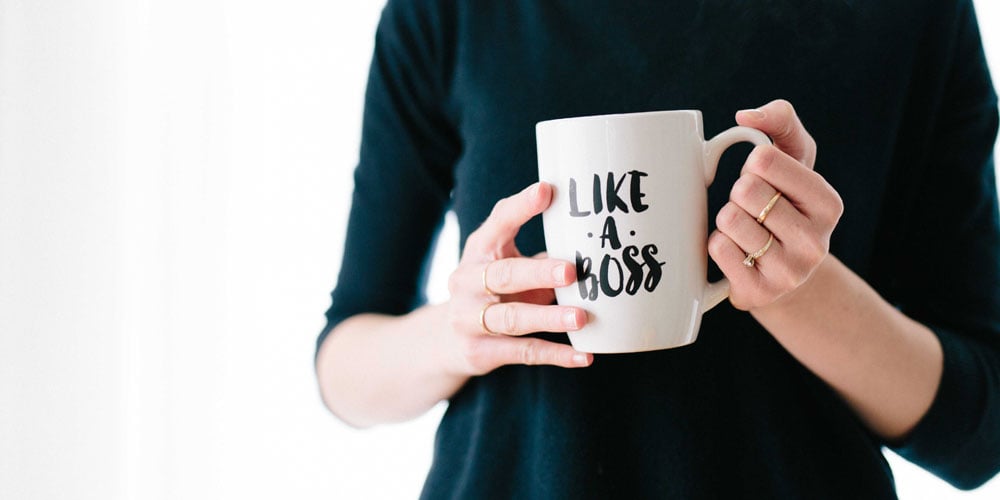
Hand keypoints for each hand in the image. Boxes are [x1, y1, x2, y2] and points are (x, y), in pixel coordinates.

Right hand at [444, 182, 592, 374]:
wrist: (445, 341)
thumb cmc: (493, 291)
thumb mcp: (506, 264)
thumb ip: (540, 253)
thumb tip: (595, 240)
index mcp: (479, 250)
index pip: (498, 223)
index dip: (521, 207)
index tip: (547, 191)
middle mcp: (467, 282)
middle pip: (503, 275)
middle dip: (538, 273)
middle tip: (571, 271)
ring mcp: (469, 319)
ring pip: (513, 318)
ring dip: (549, 318)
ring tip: (581, 318)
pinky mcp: (480, 352)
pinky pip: (523, 352)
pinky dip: (555, 355)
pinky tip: (584, 356)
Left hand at [709, 99, 843, 309]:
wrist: (782, 273)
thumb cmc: (784, 203)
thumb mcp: (793, 158)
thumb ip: (780, 121)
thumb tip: (746, 116)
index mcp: (828, 203)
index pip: (764, 160)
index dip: (752, 165)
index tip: (764, 179)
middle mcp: (816, 241)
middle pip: (744, 190)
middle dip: (738, 193)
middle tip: (753, 208)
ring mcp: (790, 272)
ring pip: (729, 220)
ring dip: (727, 220)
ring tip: (746, 231)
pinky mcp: (760, 293)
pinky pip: (717, 249)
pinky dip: (717, 244)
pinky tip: (736, 252)